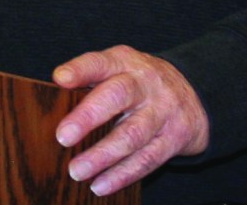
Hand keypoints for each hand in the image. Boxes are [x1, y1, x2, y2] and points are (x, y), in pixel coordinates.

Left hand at [53, 44, 208, 196]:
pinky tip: (100, 185)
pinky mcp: (174, 138)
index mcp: (127, 62)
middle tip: (63, 136)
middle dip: (90, 116)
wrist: (193, 94)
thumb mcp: (120, 70)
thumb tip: (53, 103)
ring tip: (76, 170)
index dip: (81, 69)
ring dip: (102, 155)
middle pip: (119, 95)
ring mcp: (163, 111)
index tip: (60, 78)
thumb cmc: (140, 84)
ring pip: (132, 134)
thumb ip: (91, 81)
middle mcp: (146, 83)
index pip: (102, 62)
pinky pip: (147, 159)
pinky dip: (122, 175)